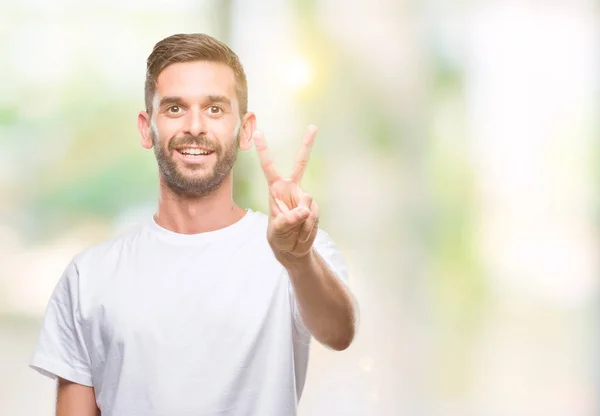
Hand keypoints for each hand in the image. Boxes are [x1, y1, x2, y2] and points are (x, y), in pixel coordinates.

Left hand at [253, 125, 319, 266]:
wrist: (293, 249)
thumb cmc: (279, 237)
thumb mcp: (278, 230)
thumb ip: (290, 219)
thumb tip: (305, 209)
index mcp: (276, 189)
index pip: (269, 167)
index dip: (264, 150)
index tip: (258, 132)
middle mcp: (292, 189)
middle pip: (301, 163)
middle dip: (307, 144)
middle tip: (313, 126)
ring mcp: (305, 198)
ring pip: (308, 203)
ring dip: (302, 222)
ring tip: (295, 231)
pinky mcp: (315, 208)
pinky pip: (314, 215)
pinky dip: (308, 228)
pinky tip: (302, 232)